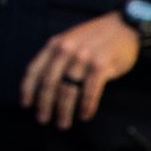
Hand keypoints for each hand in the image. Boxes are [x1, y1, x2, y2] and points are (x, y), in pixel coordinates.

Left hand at [18, 12, 140, 127]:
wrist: (124, 27)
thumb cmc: (94, 37)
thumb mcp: (69, 40)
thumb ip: (55, 57)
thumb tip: (42, 85)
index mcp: (54, 45)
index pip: (34, 69)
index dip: (27, 89)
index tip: (25, 105)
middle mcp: (66, 50)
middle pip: (49, 83)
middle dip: (44, 105)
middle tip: (43, 120)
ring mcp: (83, 58)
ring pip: (68, 90)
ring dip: (64, 111)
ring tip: (63, 124)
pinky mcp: (101, 65)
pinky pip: (90, 92)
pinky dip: (86, 106)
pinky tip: (84, 115)